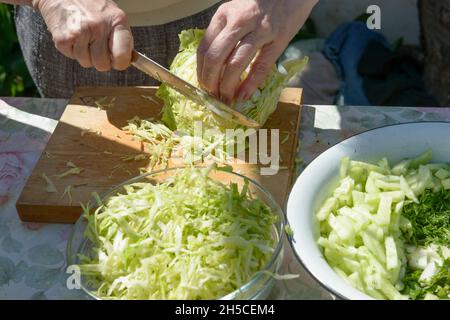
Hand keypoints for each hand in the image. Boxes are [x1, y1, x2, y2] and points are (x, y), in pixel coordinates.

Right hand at [33, 0, 132, 70]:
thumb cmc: (91, 6)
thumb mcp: (113, 17)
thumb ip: (122, 39)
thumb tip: (127, 60)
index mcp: (116, 21)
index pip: (122, 55)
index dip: (120, 63)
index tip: (118, 61)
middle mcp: (98, 26)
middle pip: (104, 64)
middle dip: (100, 60)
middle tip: (96, 46)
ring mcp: (80, 32)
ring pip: (87, 63)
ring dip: (85, 55)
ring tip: (83, 37)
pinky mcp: (63, 39)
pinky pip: (72, 57)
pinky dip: (72, 50)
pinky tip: (74, 36)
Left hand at [197, 0, 317, 102]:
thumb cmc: (262, 5)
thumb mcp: (237, 13)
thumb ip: (225, 34)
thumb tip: (214, 66)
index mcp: (224, 14)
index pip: (204, 47)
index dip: (201, 71)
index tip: (203, 85)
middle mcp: (238, 21)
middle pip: (215, 58)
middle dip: (210, 82)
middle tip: (213, 95)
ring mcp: (259, 31)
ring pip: (234, 64)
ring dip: (227, 87)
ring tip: (226, 99)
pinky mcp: (278, 40)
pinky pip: (260, 67)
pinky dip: (249, 85)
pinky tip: (243, 95)